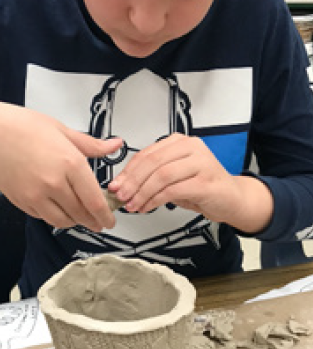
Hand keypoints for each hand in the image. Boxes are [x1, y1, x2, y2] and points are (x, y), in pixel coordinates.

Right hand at [0, 100, 122, 230]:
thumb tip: (114, 145)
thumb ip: (92, 145)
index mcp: (70, 164)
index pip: (95, 200)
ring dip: (76, 222)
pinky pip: (45, 217)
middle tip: (100, 222)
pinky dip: (56, 217)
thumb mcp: (63, 131)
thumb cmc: (21, 127)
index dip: (106, 215)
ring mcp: (36, 196)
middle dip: (94, 221)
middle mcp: (54, 184)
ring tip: (82, 217)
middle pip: (81, 214)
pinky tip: (60, 209)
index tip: (110, 220)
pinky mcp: (23, 202)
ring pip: (63, 221)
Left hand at [108, 133, 272, 232]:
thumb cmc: (202, 186)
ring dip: (142, 193)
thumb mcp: (173, 177)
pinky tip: (148, 207)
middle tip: (121, 196)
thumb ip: (152, 176)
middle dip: (132, 182)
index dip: (128, 171)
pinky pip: (173, 190)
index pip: (147, 153)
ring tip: (134, 205)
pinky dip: (155, 200)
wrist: (232, 198)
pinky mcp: (205, 181)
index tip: (116, 185)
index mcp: (180, 142)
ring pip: (161, 176)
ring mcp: (201, 162)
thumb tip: (124, 185)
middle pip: (152, 162)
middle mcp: (191, 147)